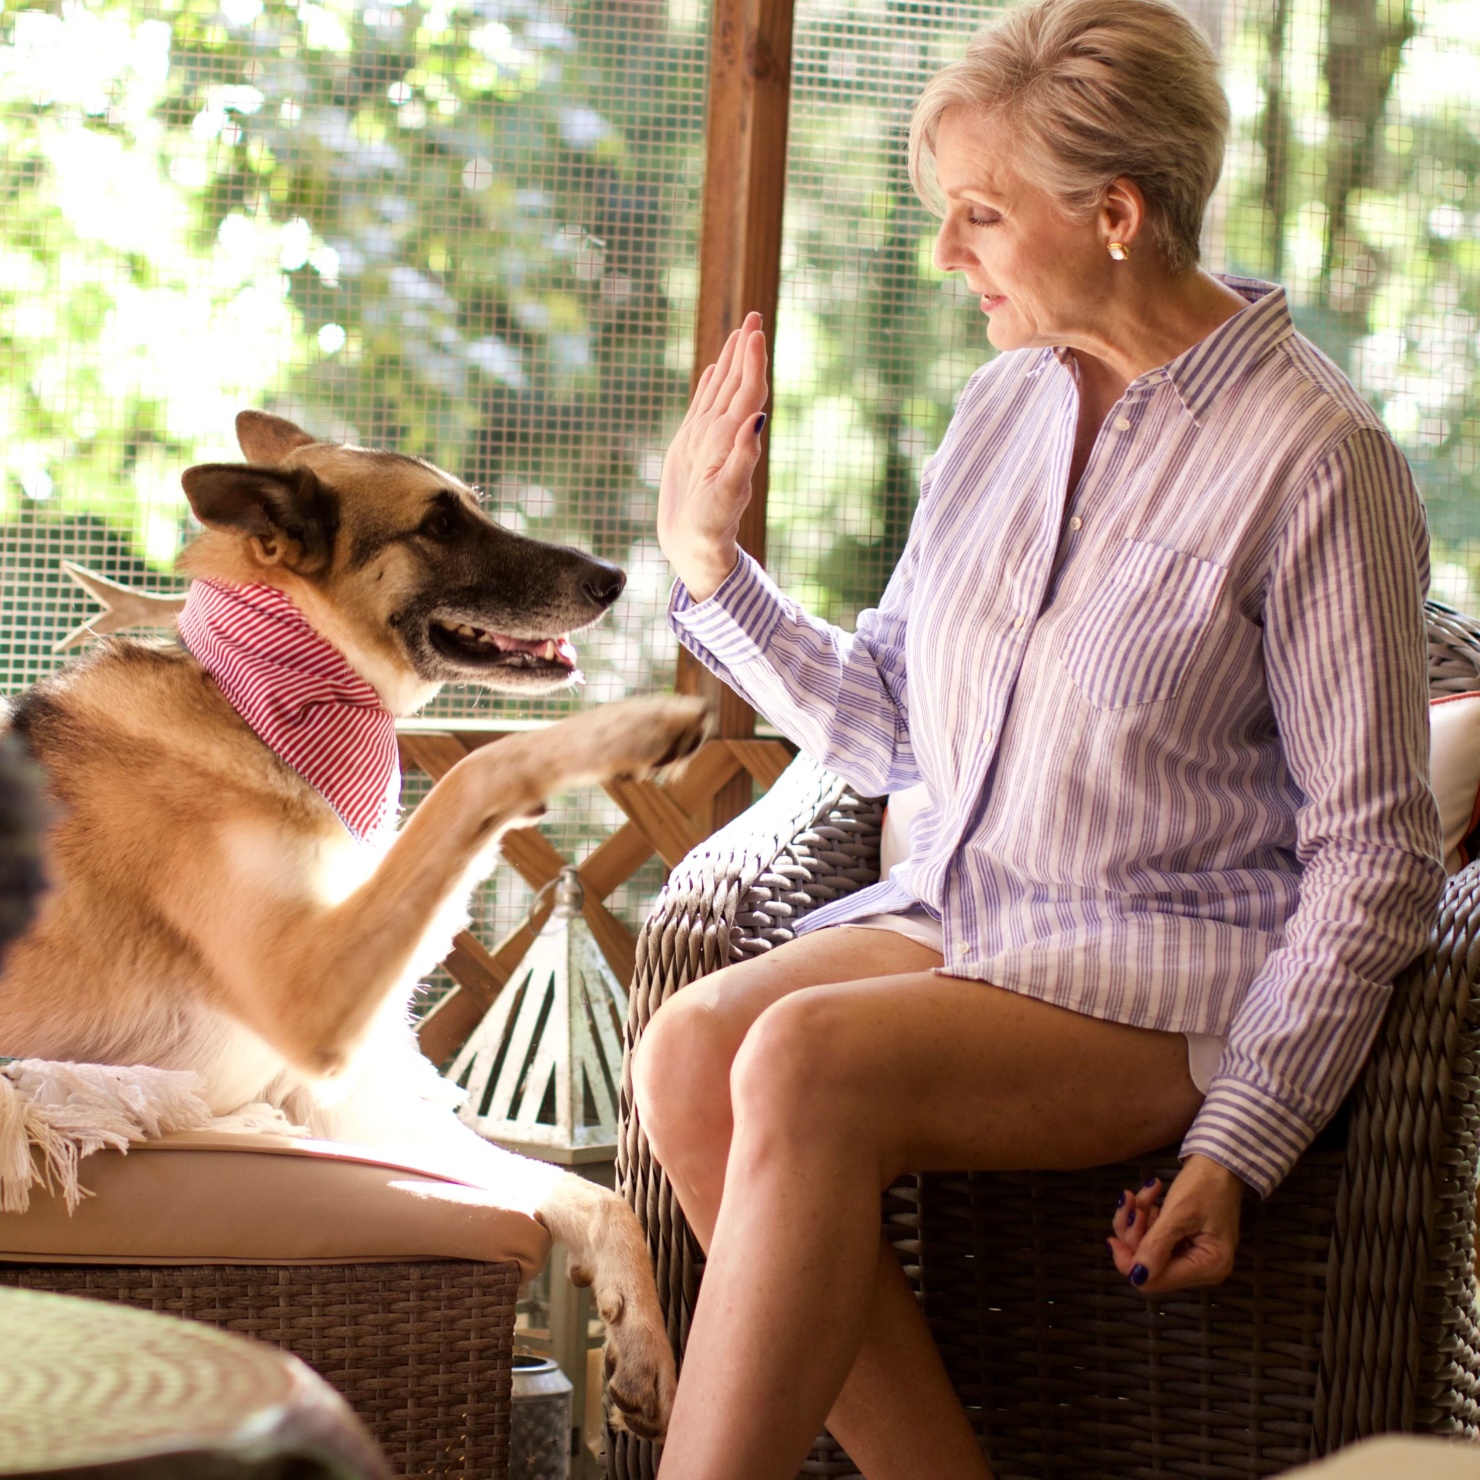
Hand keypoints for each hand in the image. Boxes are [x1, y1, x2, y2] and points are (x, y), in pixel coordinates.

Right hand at [658, 311, 769, 600]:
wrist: (694, 550)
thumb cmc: (711, 529)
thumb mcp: (727, 495)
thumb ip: (743, 457)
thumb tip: (758, 417)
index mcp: (732, 441)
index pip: (748, 393)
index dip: (753, 362)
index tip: (756, 330)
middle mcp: (724, 435)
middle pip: (739, 385)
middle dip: (747, 351)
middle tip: (754, 315)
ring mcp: (709, 439)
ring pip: (723, 391)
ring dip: (734, 362)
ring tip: (740, 332)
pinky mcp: (693, 447)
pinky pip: (705, 406)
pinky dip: (712, 385)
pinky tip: (717, 368)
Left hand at [1107, 1154, 1243, 1293]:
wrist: (1220, 1160)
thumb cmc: (1205, 1184)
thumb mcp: (1179, 1213)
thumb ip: (1156, 1246)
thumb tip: (1137, 1277)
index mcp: (1209, 1267)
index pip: (1157, 1280)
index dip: (1130, 1262)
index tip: (1112, 1239)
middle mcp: (1203, 1269)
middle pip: (1150, 1264)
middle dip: (1134, 1234)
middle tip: (1130, 1203)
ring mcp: (1194, 1254)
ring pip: (1149, 1247)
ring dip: (1137, 1219)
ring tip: (1136, 1194)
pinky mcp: (1185, 1240)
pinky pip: (1156, 1235)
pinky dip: (1147, 1215)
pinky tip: (1151, 1192)